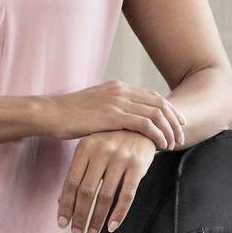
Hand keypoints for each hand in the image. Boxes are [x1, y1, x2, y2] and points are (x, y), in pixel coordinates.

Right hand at [43, 80, 182, 151]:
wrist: (50, 114)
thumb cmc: (68, 115)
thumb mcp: (94, 106)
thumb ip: (111, 109)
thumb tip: (122, 120)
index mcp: (118, 87)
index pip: (152, 96)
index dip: (169, 110)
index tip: (178, 123)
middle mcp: (121, 90)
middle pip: (159, 103)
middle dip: (174, 120)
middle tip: (181, 136)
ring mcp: (118, 101)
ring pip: (156, 114)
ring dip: (168, 130)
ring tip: (173, 144)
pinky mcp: (114, 115)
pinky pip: (145, 124)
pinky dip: (157, 135)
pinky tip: (161, 145)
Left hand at [59, 130, 156, 232]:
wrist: (143, 126)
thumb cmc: (113, 141)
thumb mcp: (92, 150)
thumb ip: (78, 172)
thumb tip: (60, 201)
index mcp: (85, 148)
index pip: (71, 182)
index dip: (65, 205)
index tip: (62, 223)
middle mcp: (101, 152)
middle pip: (86, 191)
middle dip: (80, 216)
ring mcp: (120, 158)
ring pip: (106, 196)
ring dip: (98, 219)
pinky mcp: (138, 166)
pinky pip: (127, 195)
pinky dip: (119, 213)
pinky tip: (112, 226)